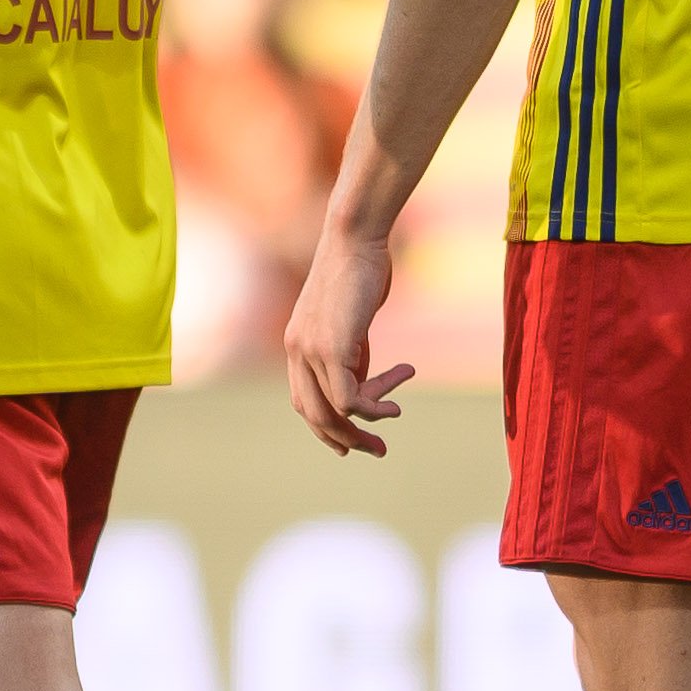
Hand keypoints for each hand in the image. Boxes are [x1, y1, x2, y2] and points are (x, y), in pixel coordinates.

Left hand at [282, 218, 411, 456]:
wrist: (356, 241)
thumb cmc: (360, 273)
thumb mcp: (353, 321)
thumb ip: (352, 352)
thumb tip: (363, 379)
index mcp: (297, 346)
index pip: (304, 400)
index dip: (326, 426)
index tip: (354, 441)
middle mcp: (296, 351)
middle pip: (312, 413)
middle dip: (343, 437)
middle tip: (376, 449)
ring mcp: (310, 350)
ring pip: (329, 411)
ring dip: (361, 428)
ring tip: (392, 424)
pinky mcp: (332, 347)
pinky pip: (348, 397)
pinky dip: (373, 408)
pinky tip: (395, 406)